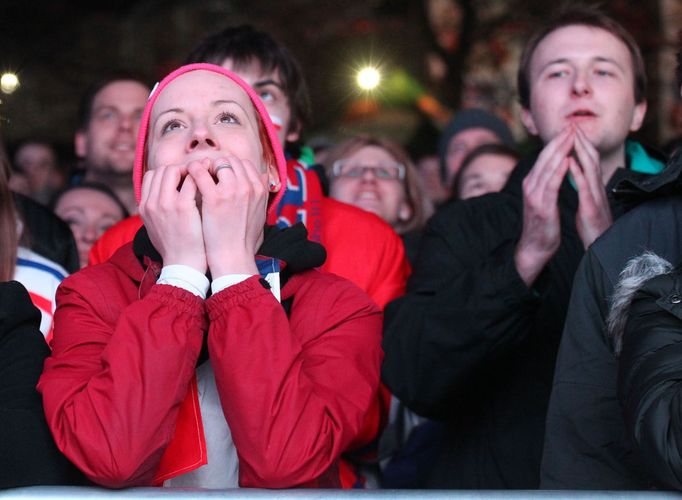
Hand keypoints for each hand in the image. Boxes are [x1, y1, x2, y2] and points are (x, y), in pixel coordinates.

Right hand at [139, 161, 206, 272]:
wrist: (183, 265)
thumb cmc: (175, 247)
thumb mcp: (157, 227)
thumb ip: (158, 209)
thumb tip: (165, 194)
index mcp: (145, 206)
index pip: (152, 176)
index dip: (168, 173)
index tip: (183, 178)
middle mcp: (152, 202)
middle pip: (163, 170)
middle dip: (181, 169)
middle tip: (198, 174)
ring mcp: (166, 203)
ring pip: (175, 170)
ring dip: (192, 170)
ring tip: (206, 175)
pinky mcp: (183, 207)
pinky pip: (191, 181)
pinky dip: (201, 178)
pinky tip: (211, 184)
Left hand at [189, 156, 267, 276]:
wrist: (233, 257)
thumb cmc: (244, 240)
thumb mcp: (261, 215)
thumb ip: (262, 194)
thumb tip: (264, 176)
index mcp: (259, 190)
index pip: (244, 164)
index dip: (230, 167)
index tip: (220, 175)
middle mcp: (248, 186)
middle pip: (231, 161)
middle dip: (217, 165)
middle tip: (206, 176)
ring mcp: (232, 190)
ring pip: (217, 163)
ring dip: (205, 166)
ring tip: (196, 176)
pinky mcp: (214, 197)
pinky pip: (200, 172)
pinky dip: (192, 171)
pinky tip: (187, 177)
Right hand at [514, 126, 573, 285]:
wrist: (535, 246)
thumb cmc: (542, 224)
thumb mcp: (542, 198)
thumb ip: (545, 182)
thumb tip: (554, 166)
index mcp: (531, 182)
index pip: (544, 157)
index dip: (556, 141)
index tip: (568, 128)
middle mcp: (530, 185)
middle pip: (545, 158)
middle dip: (558, 140)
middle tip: (570, 125)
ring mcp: (534, 195)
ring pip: (547, 167)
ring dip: (560, 151)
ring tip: (570, 137)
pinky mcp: (541, 206)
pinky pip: (551, 184)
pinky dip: (558, 171)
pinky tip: (566, 160)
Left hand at [569, 126, 612, 248]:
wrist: (596, 245)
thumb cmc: (591, 226)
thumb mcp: (587, 203)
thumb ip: (584, 187)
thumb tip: (579, 174)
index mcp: (592, 187)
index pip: (587, 161)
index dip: (580, 145)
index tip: (571, 130)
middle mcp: (595, 188)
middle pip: (590, 159)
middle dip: (581, 141)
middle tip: (573, 124)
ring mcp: (594, 197)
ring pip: (590, 169)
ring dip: (581, 151)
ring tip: (573, 135)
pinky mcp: (591, 208)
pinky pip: (584, 188)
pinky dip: (578, 173)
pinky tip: (571, 162)